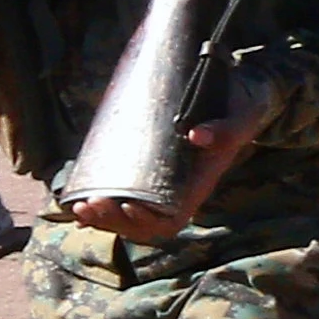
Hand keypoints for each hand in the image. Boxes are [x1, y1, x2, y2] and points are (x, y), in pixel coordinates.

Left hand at [63, 74, 273, 241]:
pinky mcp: (148, 168)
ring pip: (129, 214)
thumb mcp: (240, 117)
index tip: (128, 206)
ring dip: (102, 217)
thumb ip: (225, 130)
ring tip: (79, 206)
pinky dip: (100, 203)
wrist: (238, 94)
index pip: (173, 218)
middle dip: (115, 220)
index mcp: (200, 184)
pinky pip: (122, 194)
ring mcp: (163, 181)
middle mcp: (180, 189)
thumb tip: (196, 136)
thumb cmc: (241, 108)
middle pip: (145, 224)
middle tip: (90, 204)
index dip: (148, 221)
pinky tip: (77, 201)